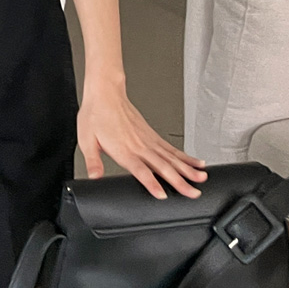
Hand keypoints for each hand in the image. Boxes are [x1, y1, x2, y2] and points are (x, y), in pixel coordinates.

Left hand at [78, 82, 207, 198]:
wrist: (105, 92)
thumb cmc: (96, 114)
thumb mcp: (86, 139)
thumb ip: (92, 161)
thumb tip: (94, 177)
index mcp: (123, 149)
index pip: (140, 169)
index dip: (151, 183)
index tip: (163, 195)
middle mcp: (139, 145)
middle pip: (163, 166)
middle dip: (180, 181)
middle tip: (194, 193)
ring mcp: (148, 139)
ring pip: (172, 157)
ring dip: (188, 169)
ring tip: (201, 179)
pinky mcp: (152, 134)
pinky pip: (172, 148)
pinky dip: (185, 156)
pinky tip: (196, 162)